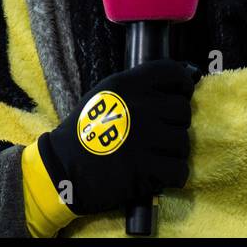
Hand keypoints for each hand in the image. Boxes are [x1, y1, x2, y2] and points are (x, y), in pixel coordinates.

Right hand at [36, 58, 199, 216]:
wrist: (62, 167)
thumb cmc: (84, 131)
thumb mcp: (105, 94)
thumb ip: (136, 88)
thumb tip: (175, 85)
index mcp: (129, 84)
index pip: (172, 71)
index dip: (183, 84)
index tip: (181, 94)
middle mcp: (141, 107)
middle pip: (183, 110)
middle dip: (176, 123)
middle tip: (161, 134)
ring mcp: (145, 138)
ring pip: (183, 142)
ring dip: (174, 151)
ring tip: (157, 155)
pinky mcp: (146, 168)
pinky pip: (179, 170)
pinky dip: (173, 175)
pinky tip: (161, 174)